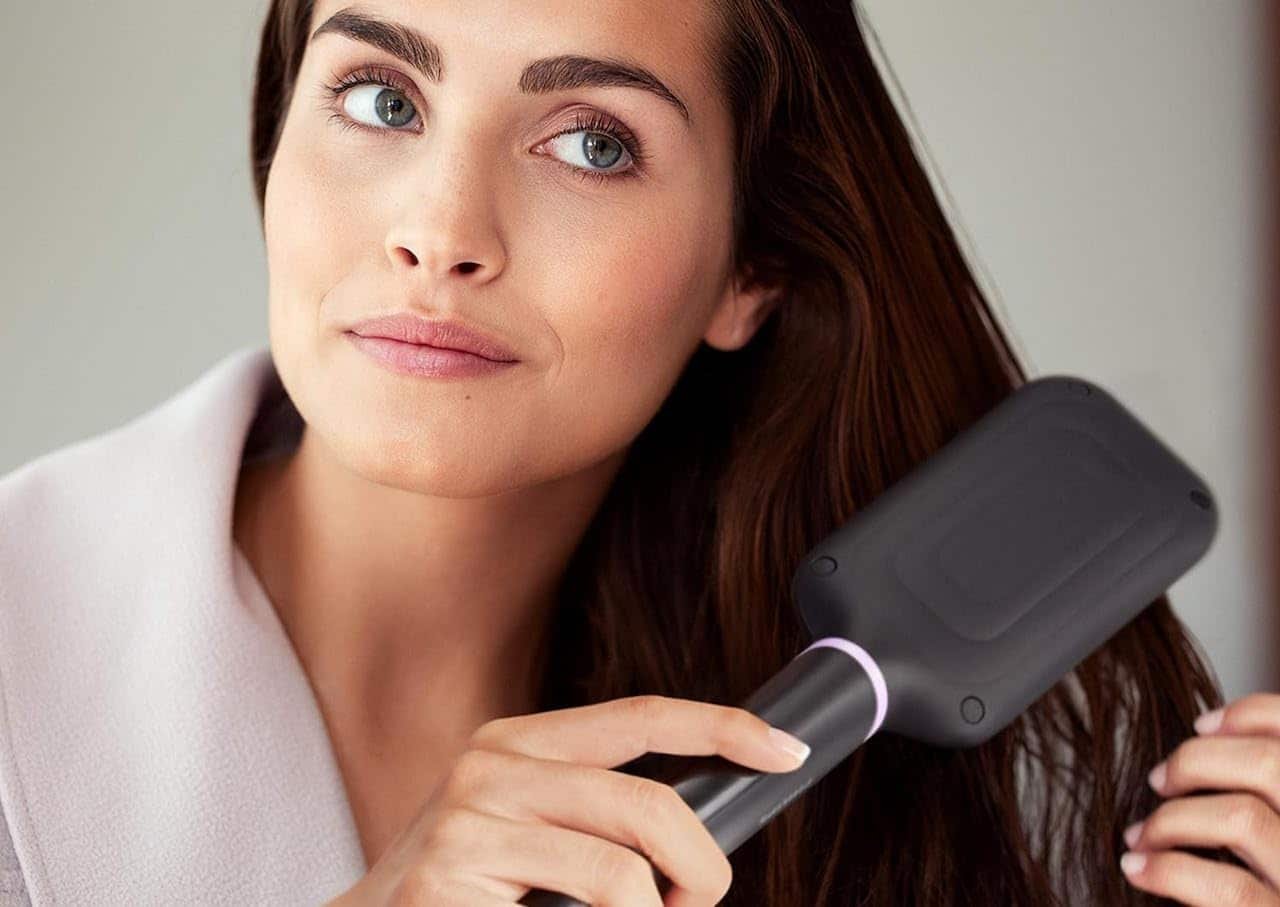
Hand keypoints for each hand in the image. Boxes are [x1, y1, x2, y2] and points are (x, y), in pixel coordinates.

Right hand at [324, 694, 810, 906]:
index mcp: (521, 741)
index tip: (784, 748)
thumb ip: (601, 817)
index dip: (722, 727)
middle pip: (650, 799)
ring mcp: (473, 810)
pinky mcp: (458, 862)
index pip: (641, 716)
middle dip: (700, 865)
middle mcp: (496, 760)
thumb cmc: (466, 895)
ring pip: (625, 860)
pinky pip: (593, 896)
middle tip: (694, 904)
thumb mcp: (535, 833)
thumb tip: (699, 834)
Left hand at [1120, 691, 1279, 904]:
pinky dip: (1168, 869)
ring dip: (1173, 817)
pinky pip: (1224, 889)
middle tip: (1160, 780)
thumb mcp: (1277, 843)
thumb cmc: (1273, 888)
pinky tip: (1140, 868)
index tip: (1201, 726)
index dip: (1249, 717)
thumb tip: (1211, 739)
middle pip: (1267, 765)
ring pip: (1241, 818)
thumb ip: (1267, 799)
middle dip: (1197, 761)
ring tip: (1142, 833)